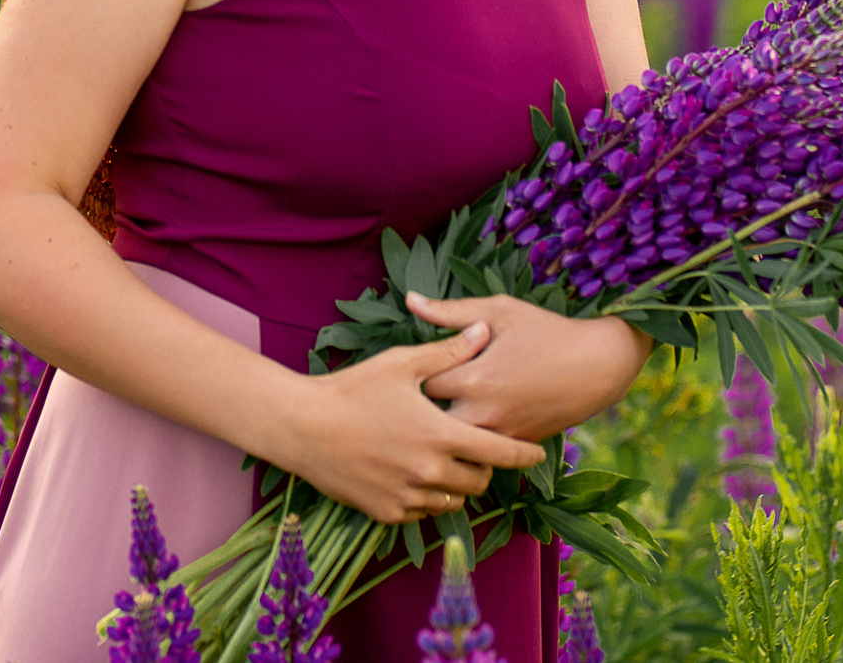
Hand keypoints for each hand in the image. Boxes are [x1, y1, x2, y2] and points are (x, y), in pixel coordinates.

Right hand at [272, 321, 546, 525]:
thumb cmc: (353, 388)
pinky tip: (415, 475)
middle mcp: (430, 472)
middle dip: (483, 466)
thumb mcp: (403, 364)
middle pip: (478, 480)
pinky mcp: (386, 512)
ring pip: (452, 500)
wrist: (302, 427)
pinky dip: (426, 497)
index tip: (539, 454)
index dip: (524, 454)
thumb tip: (484, 330)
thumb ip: (449, 351)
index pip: (500, 452)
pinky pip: (421, 511)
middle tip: (474, 449)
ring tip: (444, 462)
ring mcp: (408, 496)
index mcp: (441, 435)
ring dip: (455, 484)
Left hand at [410, 292, 652, 441]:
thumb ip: (451, 311)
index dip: (418, 370)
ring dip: (446, 425)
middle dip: (424, 405)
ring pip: (453, 442)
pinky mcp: (515, 446)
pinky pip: (479, 450)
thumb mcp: (500, 311)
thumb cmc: (547, 331)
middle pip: (430, 420)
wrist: (598, 366)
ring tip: (448, 405)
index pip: (421, 382)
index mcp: (474, 378)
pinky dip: (472, 437)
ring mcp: (499, 435)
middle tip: (428, 388)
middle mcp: (482, 413)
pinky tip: (476, 416)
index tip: (424, 361)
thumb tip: (410, 300)